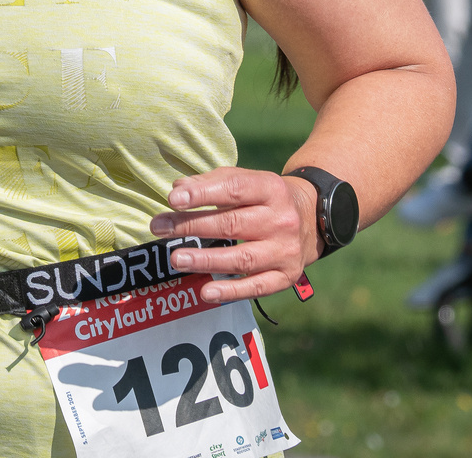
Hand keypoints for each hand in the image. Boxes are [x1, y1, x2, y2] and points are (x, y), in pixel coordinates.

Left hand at [148, 168, 318, 303]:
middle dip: (192, 226)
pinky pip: (256, 287)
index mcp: (270, 189)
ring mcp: (285, 250)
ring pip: (242, 257)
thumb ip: (211, 183)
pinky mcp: (285, 276)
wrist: (312, 219)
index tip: (174, 199)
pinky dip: (230, 291)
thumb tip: (178, 190)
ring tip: (176, 259)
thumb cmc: (264, 198)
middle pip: (233, 224)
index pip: (234, 189)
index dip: (203, 194)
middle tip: (159, 227)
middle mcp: (281, 220)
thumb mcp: (246, 180)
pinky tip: (205, 292)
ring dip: (206, 260)